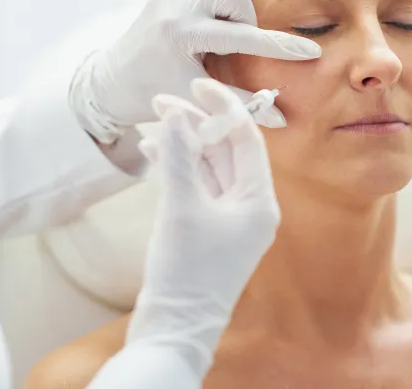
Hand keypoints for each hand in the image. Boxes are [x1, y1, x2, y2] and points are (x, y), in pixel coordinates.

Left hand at [69, 0, 319, 143]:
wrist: (114, 80)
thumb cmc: (155, 94)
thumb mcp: (198, 99)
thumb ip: (242, 103)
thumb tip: (284, 118)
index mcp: (182, 35)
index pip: (244, 37)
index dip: (281, 48)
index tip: (310, 53)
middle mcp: (174, 3)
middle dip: (247, 19)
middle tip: (235, 42)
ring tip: (223, 19)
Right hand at [126, 78, 279, 379]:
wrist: (173, 328)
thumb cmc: (186, 272)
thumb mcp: (181, 207)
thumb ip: (180, 156)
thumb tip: (176, 113)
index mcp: (259, 201)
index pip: (246, 139)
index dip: (223, 107)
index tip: (197, 83)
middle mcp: (249, 207)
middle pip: (225, 150)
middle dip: (195, 123)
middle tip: (163, 100)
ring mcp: (227, 219)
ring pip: (207, 166)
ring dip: (182, 143)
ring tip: (153, 121)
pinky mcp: (206, 228)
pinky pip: (195, 186)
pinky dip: (177, 167)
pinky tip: (153, 150)